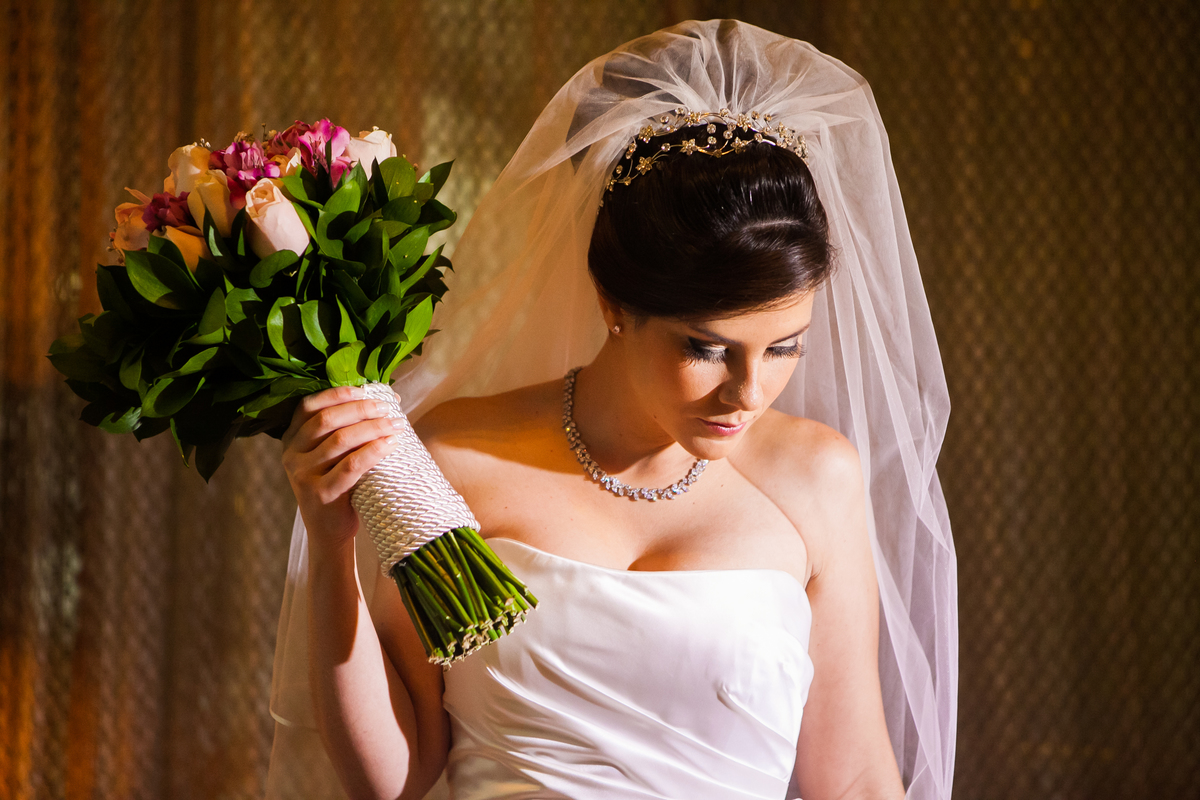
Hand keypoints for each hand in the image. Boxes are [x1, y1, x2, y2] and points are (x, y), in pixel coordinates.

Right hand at [281, 385, 401, 552]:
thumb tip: (386, 399)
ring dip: (372, 428)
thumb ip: (345, 429)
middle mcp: (291, 454)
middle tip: (387, 409)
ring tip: (396, 425)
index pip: (309, 405)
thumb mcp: (332, 455)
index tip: (367, 391)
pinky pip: (351, 466)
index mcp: (291, 438)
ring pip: (340, 440)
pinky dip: (374, 451)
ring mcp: (302, 475)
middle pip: (326, 420)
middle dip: (360, 409)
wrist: (330, 531)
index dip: (339, 393)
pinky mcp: (319, 494)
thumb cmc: (338, 486)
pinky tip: (391, 444)